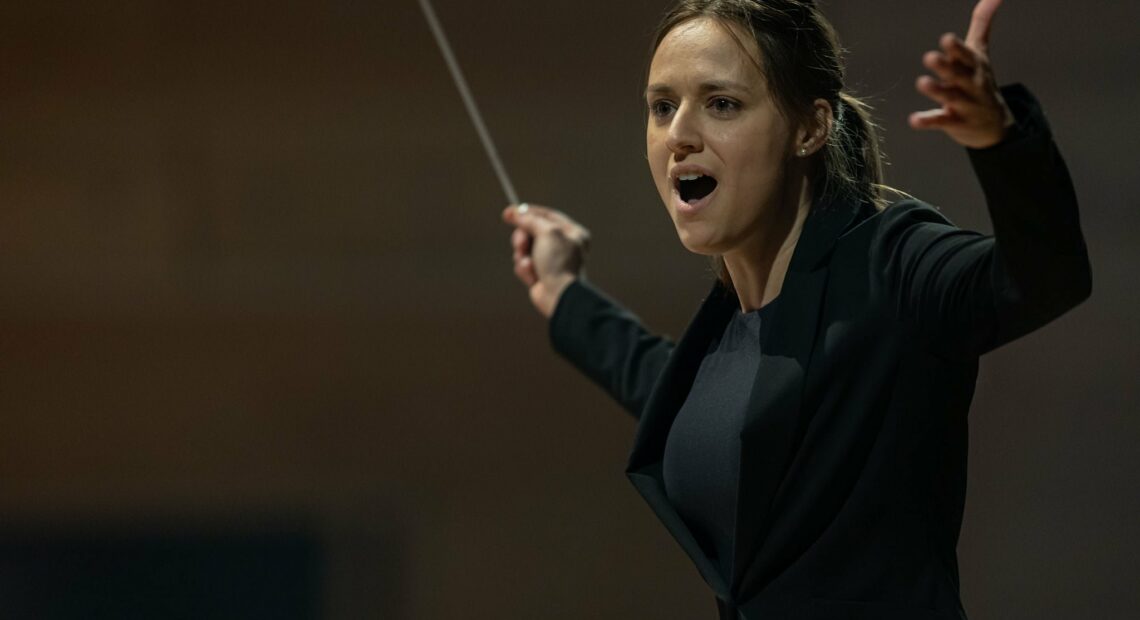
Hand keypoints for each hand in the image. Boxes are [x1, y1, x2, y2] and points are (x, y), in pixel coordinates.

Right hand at [501, 203, 590, 317]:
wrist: (558, 294)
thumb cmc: (558, 262)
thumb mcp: (546, 232)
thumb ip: (529, 220)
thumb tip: (514, 212)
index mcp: (572, 233)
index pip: (547, 215)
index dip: (528, 212)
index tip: (510, 212)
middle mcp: (563, 246)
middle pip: (532, 231)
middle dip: (523, 238)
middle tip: (520, 244)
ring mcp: (551, 261)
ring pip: (525, 249)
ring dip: (522, 255)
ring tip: (529, 264)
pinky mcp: (540, 274)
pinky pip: (524, 264)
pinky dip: (524, 269)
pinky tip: (532, 276)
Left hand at [909, 0, 1014, 148]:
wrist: (996, 125)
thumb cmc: (980, 80)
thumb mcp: (980, 52)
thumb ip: (982, 23)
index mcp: (974, 65)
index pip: (966, 55)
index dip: (956, 48)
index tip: (946, 39)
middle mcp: (971, 83)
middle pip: (957, 74)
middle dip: (944, 66)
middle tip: (929, 57)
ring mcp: (964, 104)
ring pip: (950, 97)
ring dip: (936, 90)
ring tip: (921, 82)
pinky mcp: (955, 122)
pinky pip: (941, 121)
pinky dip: (927, 121)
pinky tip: (913, 119)